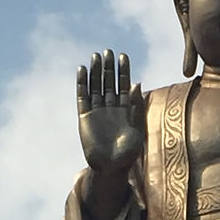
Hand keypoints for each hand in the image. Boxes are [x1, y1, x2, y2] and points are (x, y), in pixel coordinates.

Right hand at [77, 49, 144, 174]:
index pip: (124, 85)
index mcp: (125, 110)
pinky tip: (82, 70)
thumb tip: (138, 83)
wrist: (111, 168)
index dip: (123, 71)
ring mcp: (97, 112)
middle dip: (109, 67)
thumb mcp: (137, 129)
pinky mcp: (84, 117)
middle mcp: (110, 108)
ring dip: (95, 72)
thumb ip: (136, 107)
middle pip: (108, 83)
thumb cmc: (128, 153)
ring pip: (95, 87)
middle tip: (108, 51)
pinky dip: (82, 84)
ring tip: (96, 56)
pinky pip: (82, 97)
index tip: (123, 56)